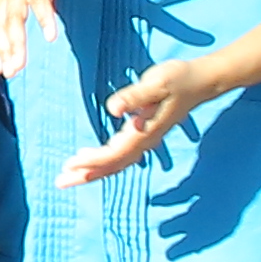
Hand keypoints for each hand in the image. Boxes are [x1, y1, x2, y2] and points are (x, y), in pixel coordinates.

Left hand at [63, 49, 222, 182]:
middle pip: (113, 166)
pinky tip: (88, 158)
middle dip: (86, 175)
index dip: (92, 162)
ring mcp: (146, 139)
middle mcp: (144, 140)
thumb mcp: (155, 83)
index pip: (113, 154)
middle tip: (60, 182)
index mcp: (143, 131)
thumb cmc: (177, 79)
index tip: (69, 166)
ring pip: (117, 163)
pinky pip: (121, 155)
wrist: (201, 81)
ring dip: (93, 171)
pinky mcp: (145, 133)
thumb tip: (113, 109)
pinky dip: (104, 161)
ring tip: (70, 174)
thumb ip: (133, 96)